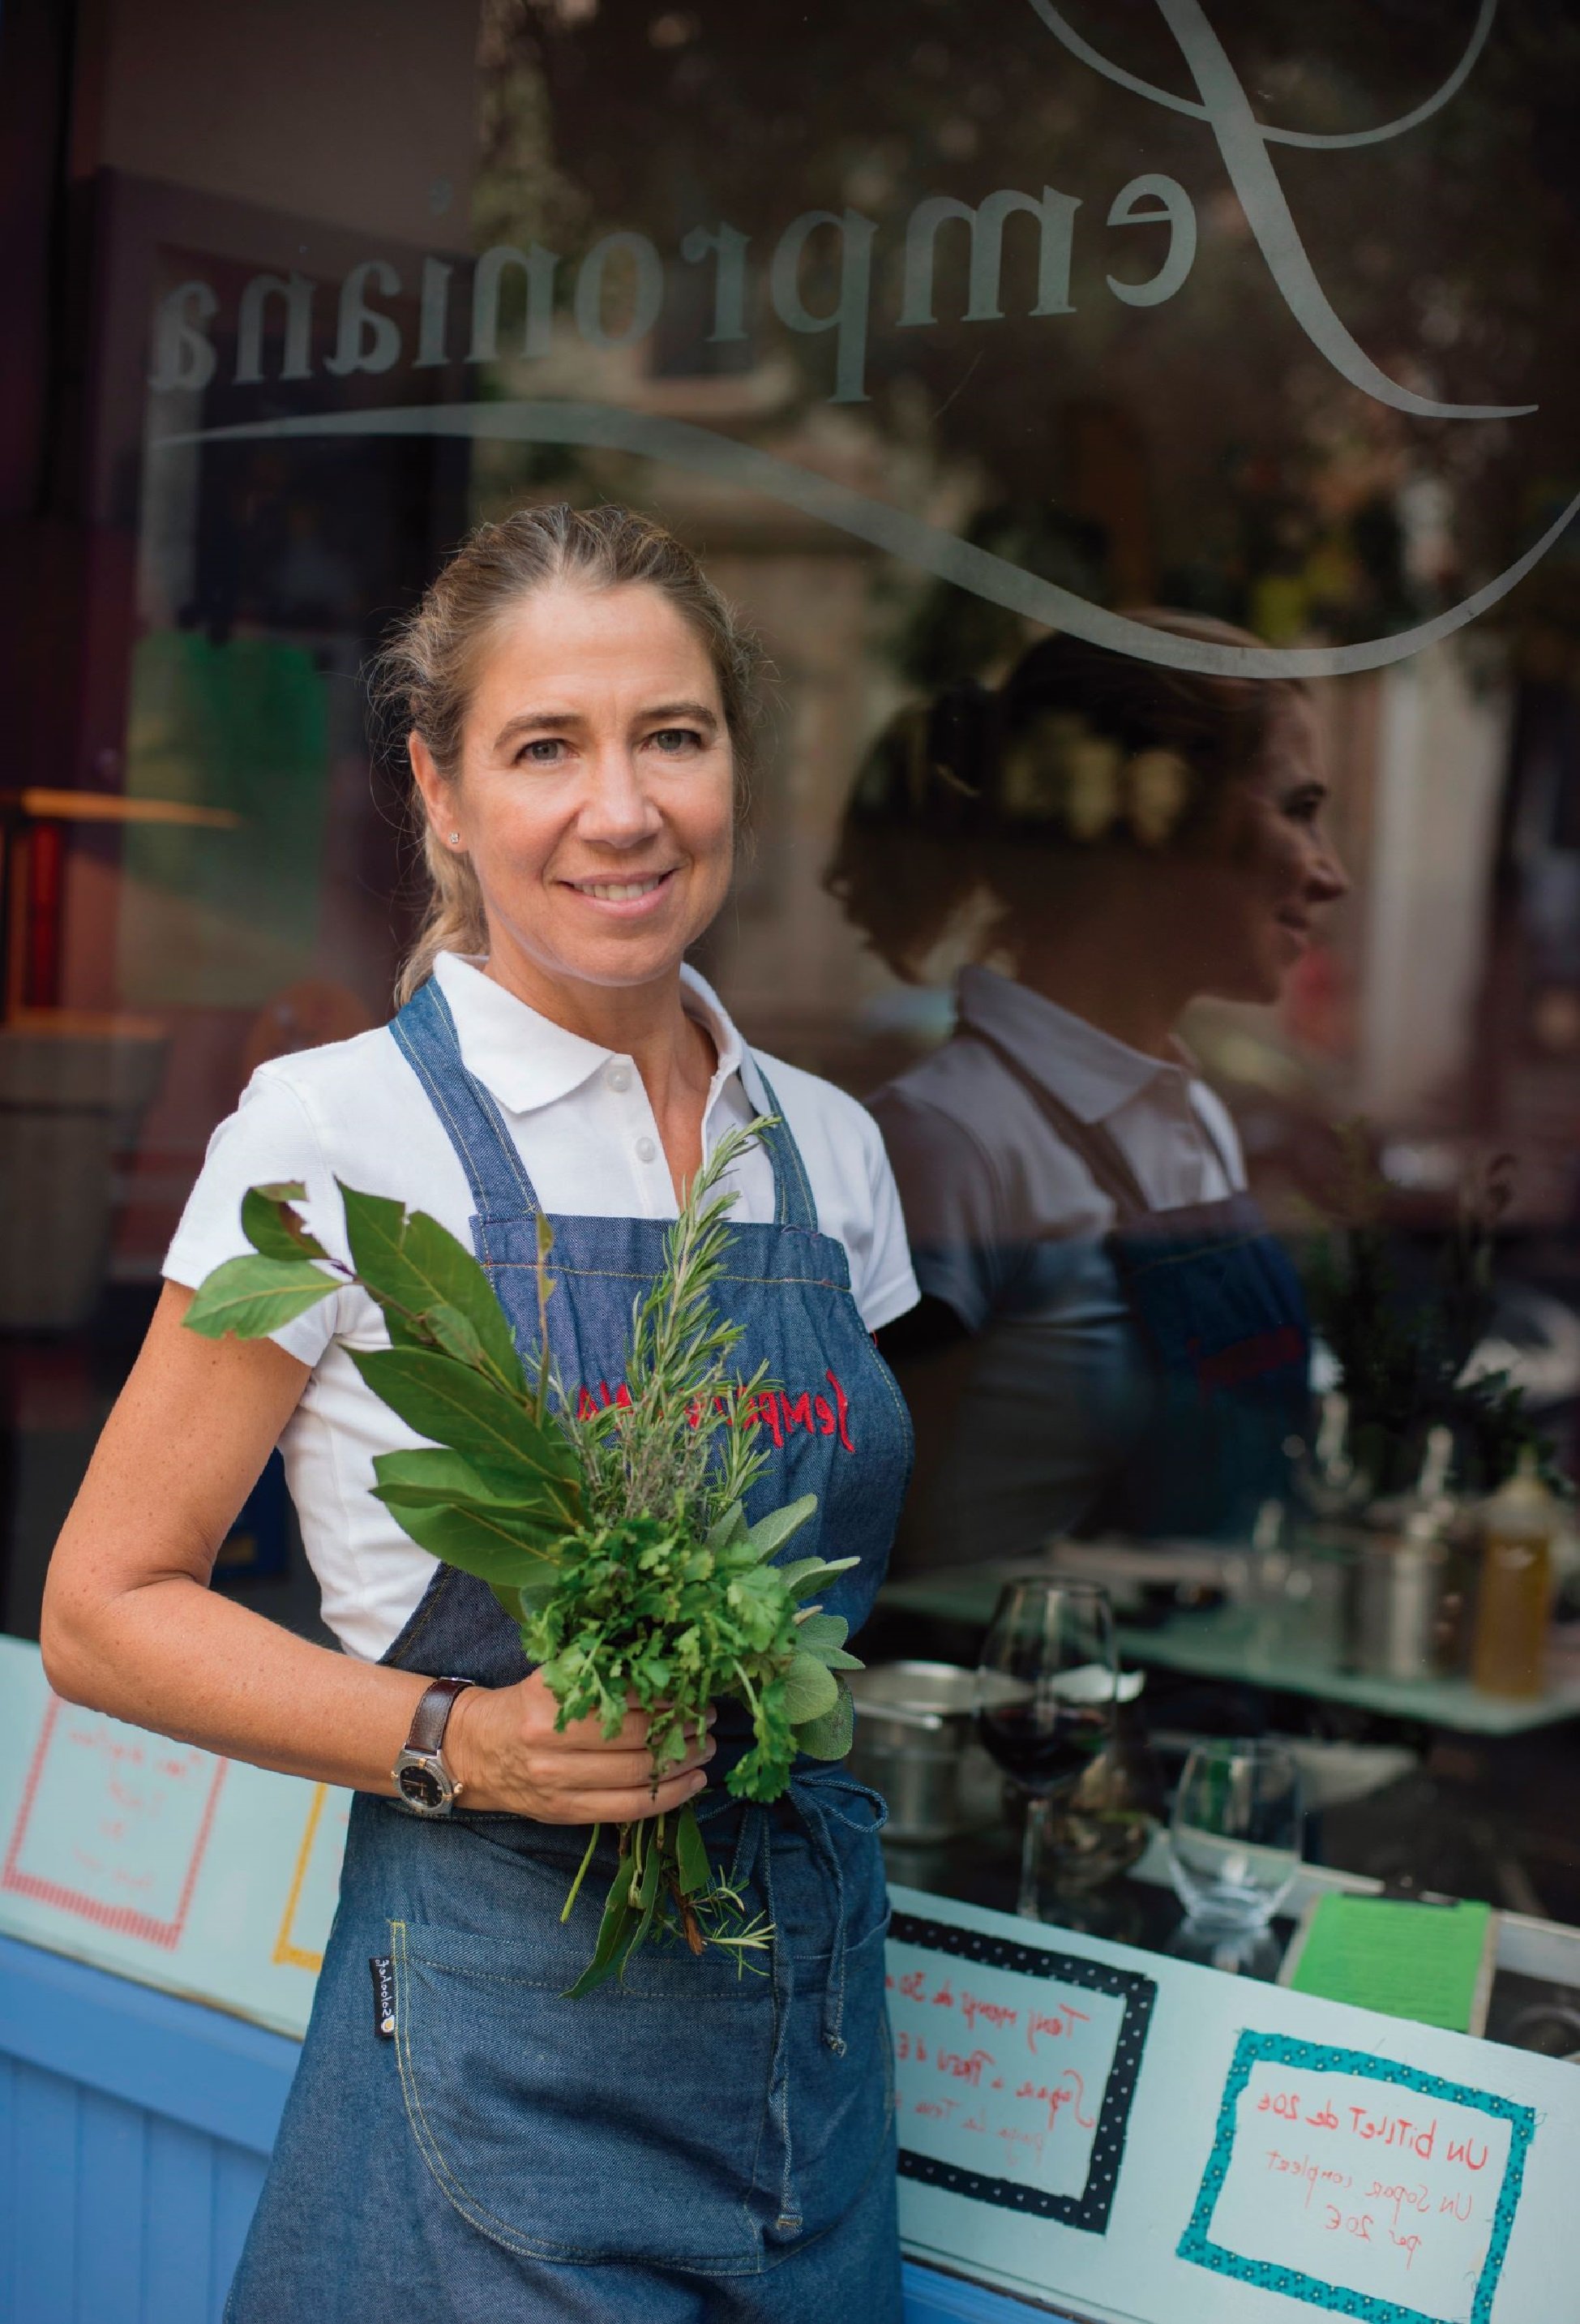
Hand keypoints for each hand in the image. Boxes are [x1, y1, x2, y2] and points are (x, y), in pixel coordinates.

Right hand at [442, 1671, 714, 1822]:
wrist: (474, 1749)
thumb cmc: (525, 1705)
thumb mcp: (553, 1676)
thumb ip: (599, 1669)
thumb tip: (664, 1661)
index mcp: (550, 1696)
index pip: (624, 1695)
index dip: (667, 1693)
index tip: (692, 1687)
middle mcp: (551, 1740)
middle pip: (637, 1736)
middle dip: (683, 1727)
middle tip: (708, 1717)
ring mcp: (557, 1781)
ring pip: (638, 1775)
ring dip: (684, 1761)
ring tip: (706, 1746)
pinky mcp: (564, 1812)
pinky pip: (628, 1809)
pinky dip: (669, 1797)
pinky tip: (693, 1782)